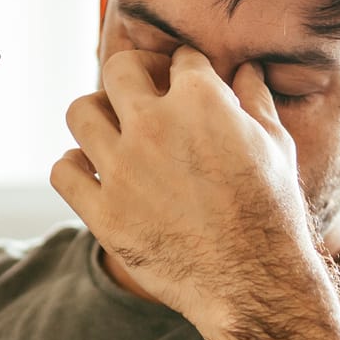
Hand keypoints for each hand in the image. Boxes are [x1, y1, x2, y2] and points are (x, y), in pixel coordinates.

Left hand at [53, 46, 317, 339]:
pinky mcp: (103, 213)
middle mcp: (154, 126)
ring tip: (112, 128)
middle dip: (135, 73)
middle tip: (145, 90)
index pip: (180, 58)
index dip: (186, 68)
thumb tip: (247, 69)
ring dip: (96, 113)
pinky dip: (73, 166)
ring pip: (80, 113)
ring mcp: (122, 170)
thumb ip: (255, 100)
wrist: (254, 281)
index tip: (187, 83)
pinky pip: (63, 172)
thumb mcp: (276, 146)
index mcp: (200, 100)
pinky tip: (92, 171)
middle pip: (120, 69)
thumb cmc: (272, 212)